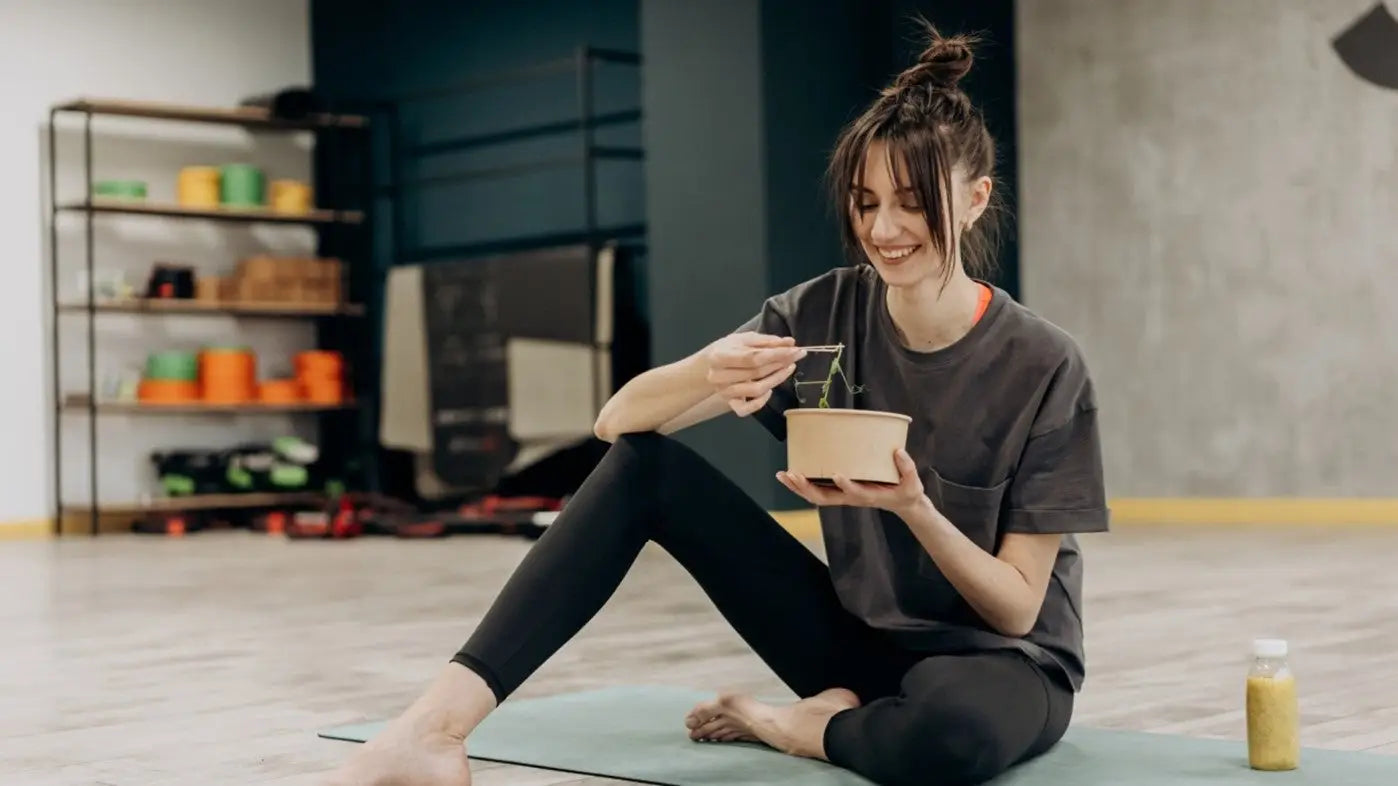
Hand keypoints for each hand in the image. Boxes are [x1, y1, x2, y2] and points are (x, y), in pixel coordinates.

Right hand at [702, 332, 805, 415]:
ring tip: (788, 368)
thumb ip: (767, 341)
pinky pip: (746, 410)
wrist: (711, 365)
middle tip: (796, 356)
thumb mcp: (745, 339)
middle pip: (756, 373)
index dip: (776, 354)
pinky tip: (769, 390)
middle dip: (780, 363)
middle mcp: (719, 376)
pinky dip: (760, 402)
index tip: (794, 349)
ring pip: (756, 390)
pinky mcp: (730, 403)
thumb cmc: (730, 349)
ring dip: (776, 379)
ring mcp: (724, 392)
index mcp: (720, 356)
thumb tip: (790, 342)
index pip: (753, 357)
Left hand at [777, 448, 929, 517]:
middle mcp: (852, 498)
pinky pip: (818, 490)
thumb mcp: (913, 483)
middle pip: (825, 498)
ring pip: (817, 496)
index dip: (846, 485)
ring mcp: (844, 496)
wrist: (903, 504)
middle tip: (793, 475)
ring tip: (783, 475)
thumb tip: (898, 451)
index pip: (855, 494)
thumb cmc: (906, 492)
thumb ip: (907, 468)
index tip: (837, 474)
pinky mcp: (841, 491)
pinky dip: (803, 484)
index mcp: (869, 496)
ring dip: (798, 487)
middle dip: (807, 488)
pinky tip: (790, 474)